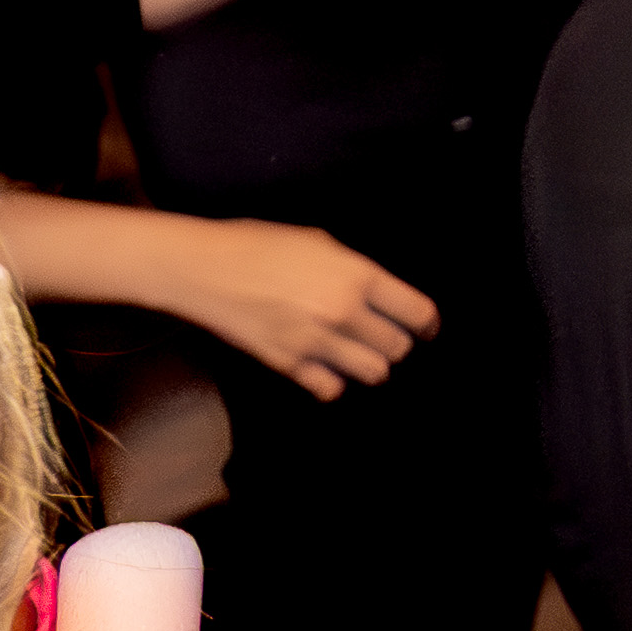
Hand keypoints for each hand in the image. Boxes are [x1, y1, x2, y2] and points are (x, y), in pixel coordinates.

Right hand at [155, 214, 439, 401]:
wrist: (204, 268)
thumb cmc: (258, 244)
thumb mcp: (318, 241)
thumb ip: (354, 270)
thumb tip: (378, 293)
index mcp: (357, 275)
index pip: (417, 312)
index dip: (427, 324)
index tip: (426, 329)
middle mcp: (343, 311)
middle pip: (398, 347)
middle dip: (395, 343)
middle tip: (384, 337)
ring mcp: (316, 341)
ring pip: (374, 372)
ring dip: (370, 364)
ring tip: (358, 353)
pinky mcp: (289, 364)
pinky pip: (332, 388)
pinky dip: (334, 381)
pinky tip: (326, 367)